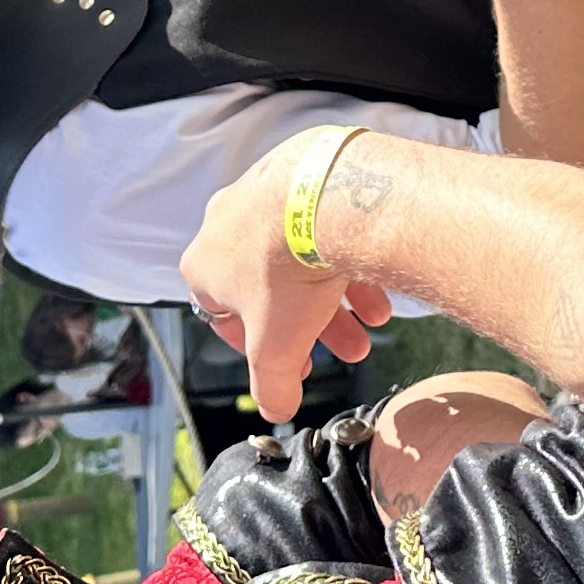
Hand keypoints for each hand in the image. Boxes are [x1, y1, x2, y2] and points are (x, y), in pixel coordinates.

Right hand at [179, 132, 389, 419]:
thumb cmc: (286, 270)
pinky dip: (348, 258)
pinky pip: (323, 224)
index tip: (297, 366)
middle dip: (314, 327)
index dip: (264, 350)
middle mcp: (225, 224)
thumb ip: (271, 384)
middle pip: (272, 289)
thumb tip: (275, 410)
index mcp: (203, 265)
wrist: (324, 197)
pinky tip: (379, 288)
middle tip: (349, 349)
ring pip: (300, 257)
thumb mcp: (276, 346)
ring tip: (373, 323)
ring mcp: (262, 192)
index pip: (226, 317)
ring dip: (337, 297)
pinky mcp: (300, 172)